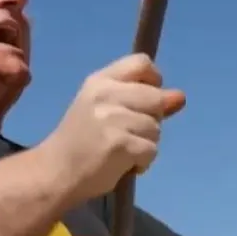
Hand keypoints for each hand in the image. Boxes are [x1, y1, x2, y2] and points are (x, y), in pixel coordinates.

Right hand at [42, 54, 186, 201]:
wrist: (56, 172)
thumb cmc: (82, 140)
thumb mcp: (106, 110)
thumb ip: (143, 101)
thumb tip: (180, 97)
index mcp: (100, 81)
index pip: (142, 63)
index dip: (154, 81)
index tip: (145, 101)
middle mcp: (105, 94)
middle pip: (156, 98)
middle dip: (152, 120)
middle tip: (130, 133)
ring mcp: (112, 119)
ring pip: (156, 128)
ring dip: (146, 144)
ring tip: (122, 150)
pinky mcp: (120, 144)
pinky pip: (152, 150)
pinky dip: (143, 162)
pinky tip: (124, 164)